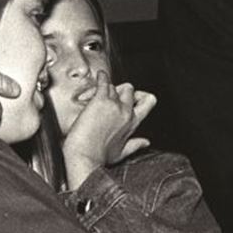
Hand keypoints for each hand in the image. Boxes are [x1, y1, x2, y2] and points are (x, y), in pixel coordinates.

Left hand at [60, 71, 156, 188]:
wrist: (84, 157)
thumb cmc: (98, 157)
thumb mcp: (121, 153)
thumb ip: (135, 145)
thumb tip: (146, 142)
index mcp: (132, 124)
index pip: (148, 101)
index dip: (141, 96)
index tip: (132, 96)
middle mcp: (126, 113)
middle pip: (130, 89)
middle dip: (120, 90)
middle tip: (108, 95)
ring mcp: (115, 106)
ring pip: (115, 86)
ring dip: (105, 88)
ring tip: (94, 95)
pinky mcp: (101, 101)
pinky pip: (104, 82)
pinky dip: (101, 77)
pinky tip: (99, 75)